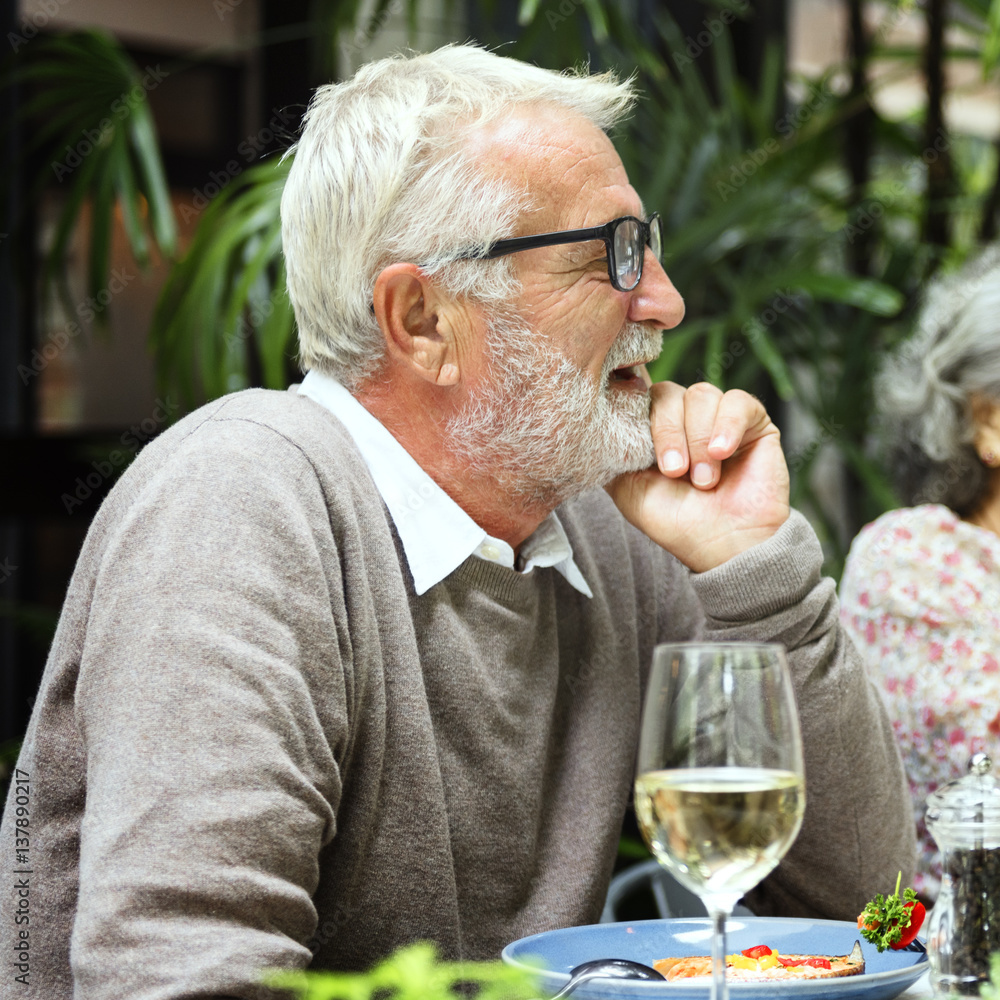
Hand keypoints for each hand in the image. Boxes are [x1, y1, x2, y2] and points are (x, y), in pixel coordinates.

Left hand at [606, 382, 789, 571]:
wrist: (725, 545)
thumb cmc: (677, 522)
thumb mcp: (628, 488)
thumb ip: (612, 452)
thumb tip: (592, 422)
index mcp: (653, 430)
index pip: (638, 396)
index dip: (639, 414)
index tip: (643, 453)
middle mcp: (684, 419)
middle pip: (666, 393)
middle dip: (667, 433)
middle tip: (674, 472)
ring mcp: (718, 417)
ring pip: (699, 396)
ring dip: (697, 439)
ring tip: (703, 480)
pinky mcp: (753, 422)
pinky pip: (738, 402)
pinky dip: (727, 426)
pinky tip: (722, 453)